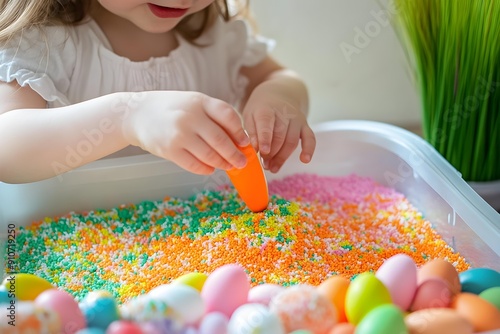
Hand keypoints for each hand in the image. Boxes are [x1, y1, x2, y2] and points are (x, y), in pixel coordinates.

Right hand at [121, 91, 249, 174]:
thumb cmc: (171, 109)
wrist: (135, 114)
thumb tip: (238, 139)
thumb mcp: (193, 102)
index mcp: (199, 101)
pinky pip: (194, 165)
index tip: (245, 142)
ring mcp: (179, 134)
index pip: (228, 115)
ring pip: (209, 155)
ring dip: (222, 164)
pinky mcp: (169, 150)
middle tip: (242, 162)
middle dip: (235, 154)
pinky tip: (210, 168)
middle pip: (221, 140)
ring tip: (228, 166)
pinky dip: (205, 169)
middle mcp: (190, 117)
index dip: (240, 131)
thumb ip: (214, 116)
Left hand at [242, 84, 315, 172]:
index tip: (263, 151)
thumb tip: (255, 149)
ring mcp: (296, 119)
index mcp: (266, 109)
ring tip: (273, 168)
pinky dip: (309, 149)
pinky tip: (305, 160)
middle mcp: (284, 113)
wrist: (277, 95)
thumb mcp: (249, 116)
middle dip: (272, 153)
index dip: (265, 138)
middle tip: (264, 164)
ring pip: (292, 141)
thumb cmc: (260, 109)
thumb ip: (251, 132)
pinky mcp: (304, 125)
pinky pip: (310, 138)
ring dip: (283, 157)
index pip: (267, 124)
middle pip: (280, 136)